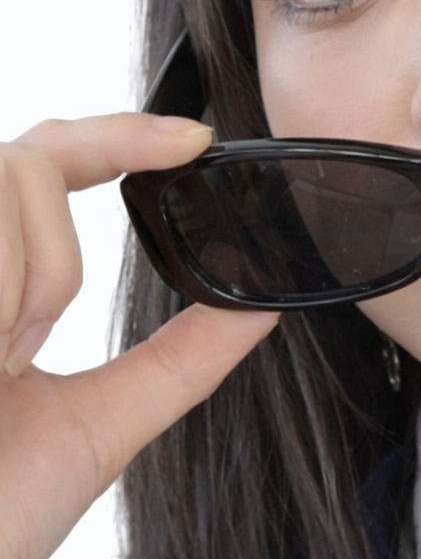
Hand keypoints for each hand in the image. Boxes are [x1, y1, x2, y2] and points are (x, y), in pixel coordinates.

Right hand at [0, 114, 278, 558]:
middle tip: (24, 351)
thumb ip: (177, 359)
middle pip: (22, 163)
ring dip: (22, 286)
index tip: (196, 141)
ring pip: (2, 183)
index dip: (119, 132)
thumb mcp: (98, 427)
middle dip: (52, 260)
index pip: (41, 160)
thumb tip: (258, 304)